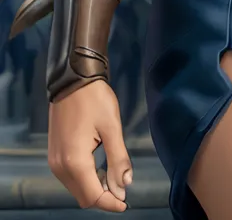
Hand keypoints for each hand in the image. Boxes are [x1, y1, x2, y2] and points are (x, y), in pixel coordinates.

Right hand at [48, 79, 131, 211]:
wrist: (73, 79)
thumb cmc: (95, 100)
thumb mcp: (112, 127)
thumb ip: (118, 159)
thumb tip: (124, 185)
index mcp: (74, 162)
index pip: (93, 196)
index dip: (110, 203)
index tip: (126, 203)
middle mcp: (60, 167)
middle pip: (83, 196)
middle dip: (103, 196)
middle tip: (122, 187)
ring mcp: (55, 161)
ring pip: (76, 188)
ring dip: (94, 187)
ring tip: (113, 175)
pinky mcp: (54, 153)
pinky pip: (70, 176)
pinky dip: (86, 178)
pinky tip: (99, 167)